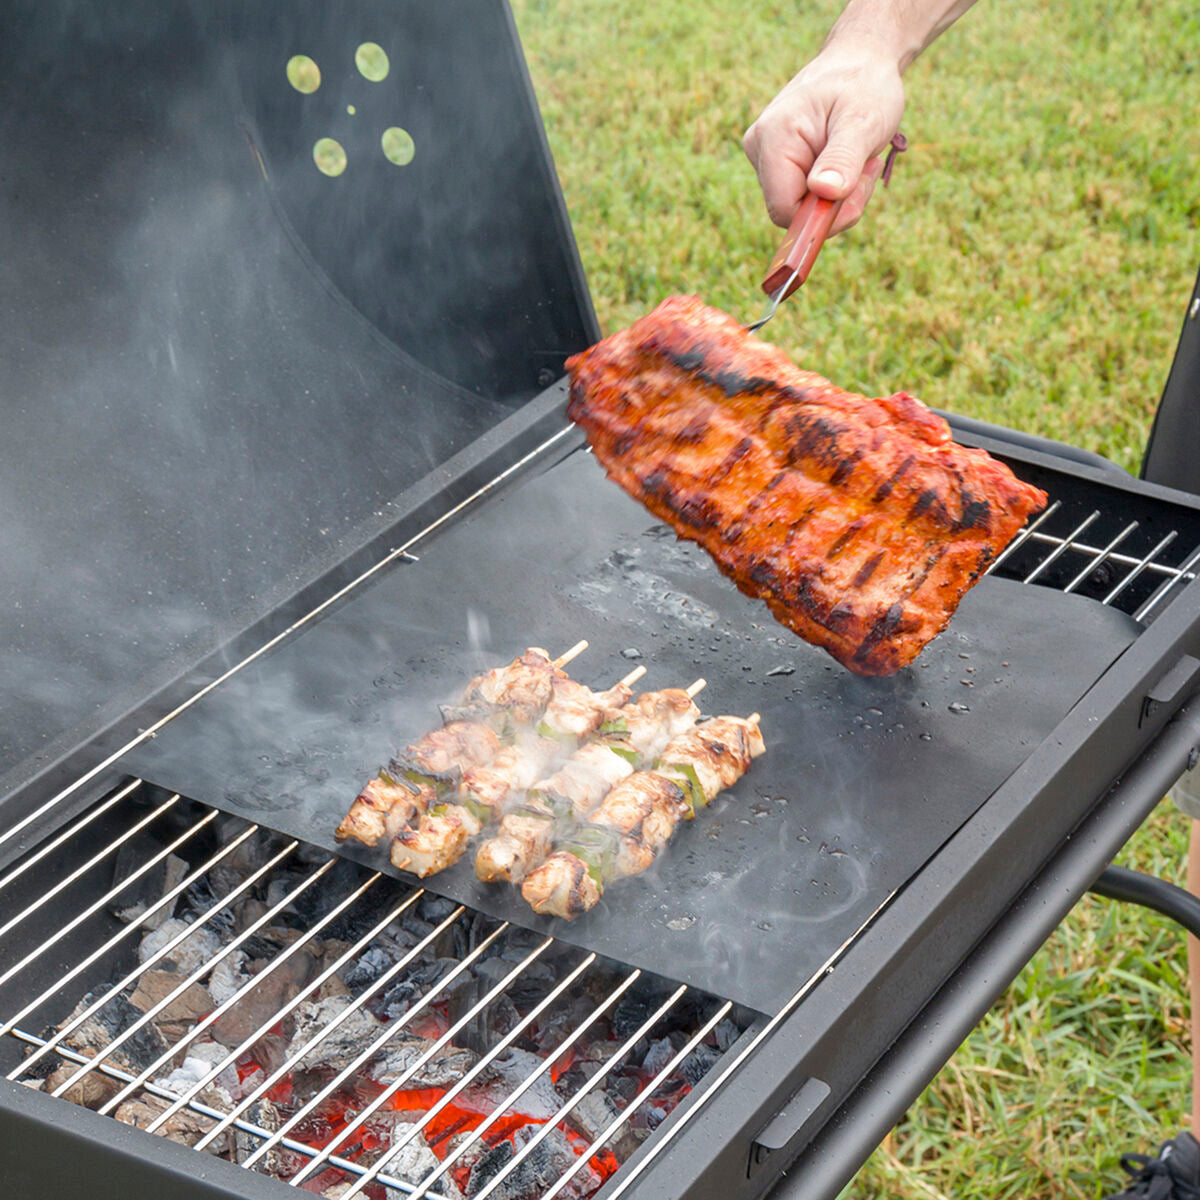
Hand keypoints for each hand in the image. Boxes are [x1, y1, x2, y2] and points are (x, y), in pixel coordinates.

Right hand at [743, 46, 905, 233]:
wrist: (860, 60)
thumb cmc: (864, 84)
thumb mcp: (863, 119)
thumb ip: (842, 157)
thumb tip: (823, 191)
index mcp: (773, 138)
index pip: (783, 210)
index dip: (820, 218)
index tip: (856, 194)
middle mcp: (759, 149)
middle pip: (791, 211)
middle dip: (834, 205)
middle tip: (866, 170)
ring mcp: (763, 156)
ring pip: (799, 207)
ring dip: (837, 197)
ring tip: (860, 160)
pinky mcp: (776, 162)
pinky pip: (802, 196)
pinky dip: (832, 189)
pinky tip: (847, 161)